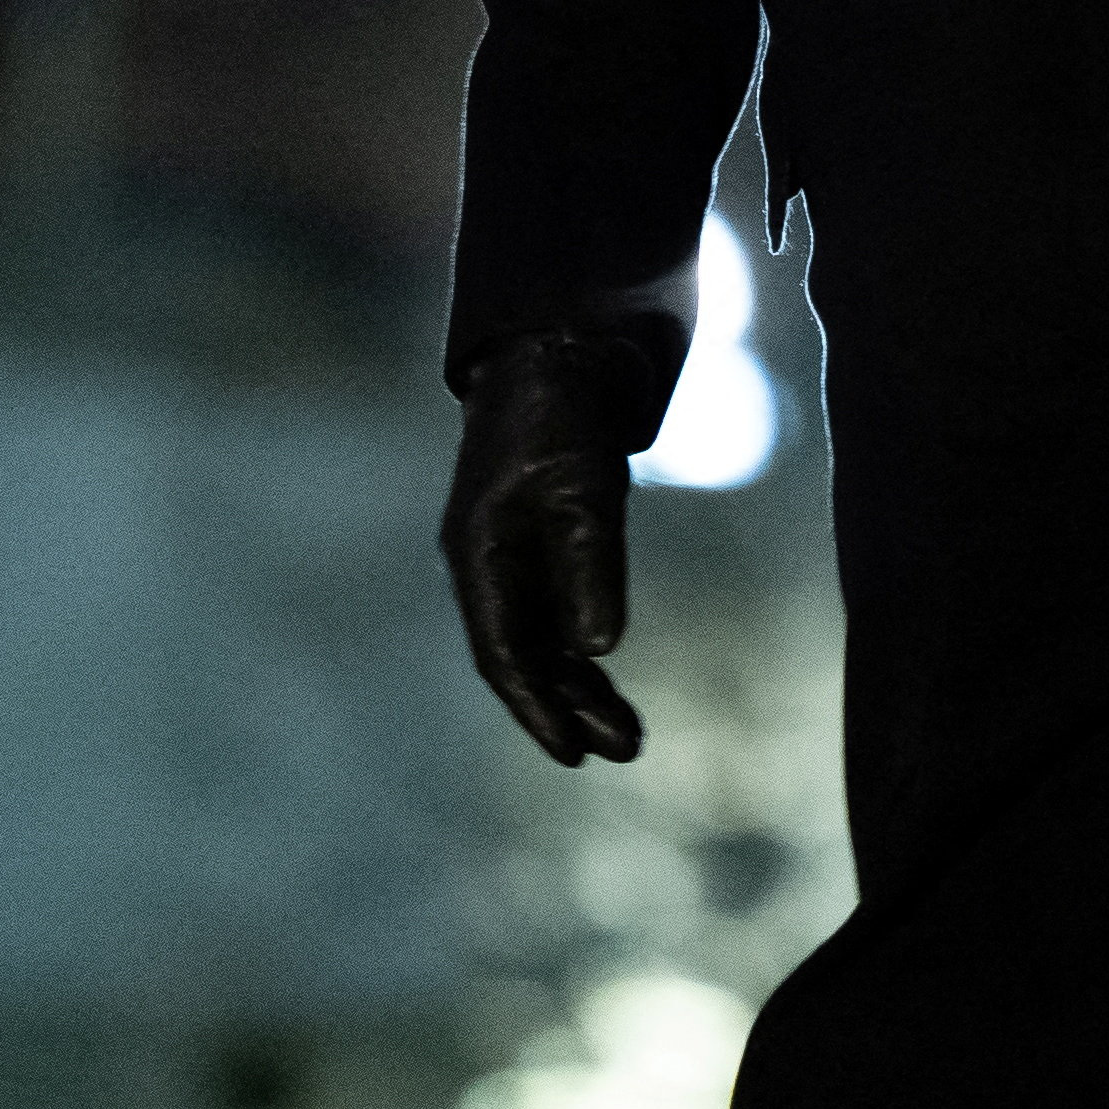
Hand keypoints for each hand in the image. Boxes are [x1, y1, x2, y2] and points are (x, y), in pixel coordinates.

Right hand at [443, 332, 656, 764]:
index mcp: (479, 553)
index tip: (572, 753)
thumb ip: (591, 566)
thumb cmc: (564, 416)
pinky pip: (553, 616)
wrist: (556, 355)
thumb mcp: (586, 488)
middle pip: (524, 658)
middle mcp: (485, 565)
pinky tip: (607, 681)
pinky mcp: (534, 548)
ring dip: (580, 688)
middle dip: (570, 708)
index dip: (537, 707)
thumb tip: (597, 651)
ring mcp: (507, 559)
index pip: (505, 652)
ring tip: (629, 734)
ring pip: (540, 643)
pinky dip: (580, 650)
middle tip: (624, 750)